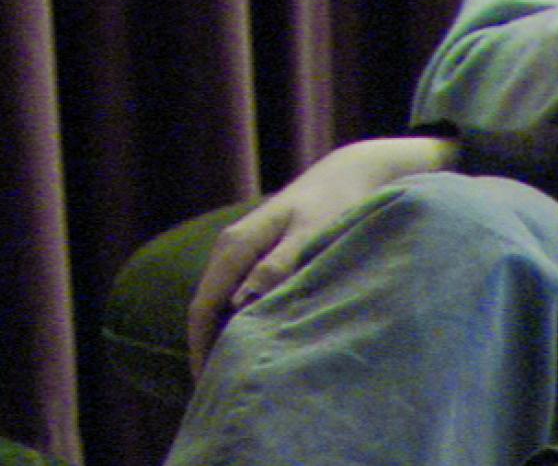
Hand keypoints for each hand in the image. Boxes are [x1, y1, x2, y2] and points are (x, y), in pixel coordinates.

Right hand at [187, 135, 458, 367]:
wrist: (355, 172)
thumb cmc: (339, 202)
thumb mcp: (314, 233)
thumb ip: (280, 265)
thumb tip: (243, 303)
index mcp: (236, 245)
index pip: (203, 307)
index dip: (201, 347)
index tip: (209, 381)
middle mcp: (230, 248)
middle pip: (206, 309)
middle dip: (209, 347)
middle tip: (222, 387)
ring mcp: (242, 251)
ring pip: (221, 303)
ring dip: (225, 335)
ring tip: (237, 372)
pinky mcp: (258, 255)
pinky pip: (238, 294)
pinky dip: (240, 319)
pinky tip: (256, 340)